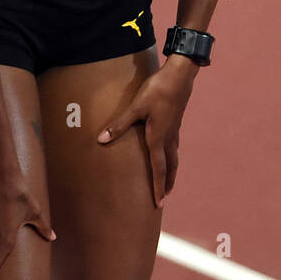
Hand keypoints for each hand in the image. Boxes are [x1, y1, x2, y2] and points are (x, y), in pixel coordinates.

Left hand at [97, 54, 197, 206]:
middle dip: (167, 183)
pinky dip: (171, 156)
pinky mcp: (175, 122)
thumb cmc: (157, 91)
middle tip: (164, 198)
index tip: (159, 203)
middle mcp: (169, 137)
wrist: (179, 76)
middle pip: (170, 167)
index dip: (158, 187)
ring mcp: (174, 130)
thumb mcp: (136, 107)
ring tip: (168, 180)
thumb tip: (101, 140)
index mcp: (159, 137)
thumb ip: (119, 125)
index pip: (159, 169)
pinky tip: (167, 151)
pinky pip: (174, 145)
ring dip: (171, 171)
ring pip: (174, 156)